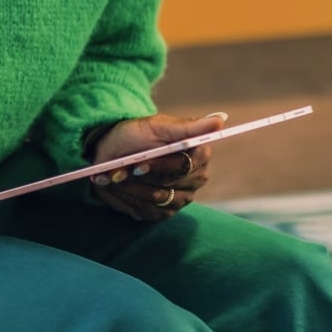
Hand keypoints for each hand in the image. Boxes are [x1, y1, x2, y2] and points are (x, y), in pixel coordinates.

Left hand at [89, 112, 226, 222]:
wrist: (113, 152)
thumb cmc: (136, 134)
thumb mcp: (158, 125)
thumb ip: (189, 126)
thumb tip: (220, 120)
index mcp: (199, 154)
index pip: (184, 166)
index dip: (160, 167)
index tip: (138, 165)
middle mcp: (195, 179)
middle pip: (168, 186)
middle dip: (138, 178)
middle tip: (116, 170)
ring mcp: (181, 198)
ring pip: (155, 200)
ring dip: (129, 188)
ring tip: (112, 175)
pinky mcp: (164, 212)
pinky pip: (147, 212)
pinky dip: (127, 199)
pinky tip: (117, 187)